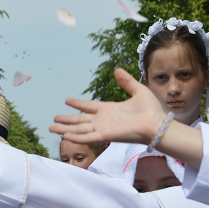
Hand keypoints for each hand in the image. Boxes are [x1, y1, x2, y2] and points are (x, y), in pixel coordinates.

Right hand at [50, 68, 165, 144]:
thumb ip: (126, 82)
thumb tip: (117, 70)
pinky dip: (76, 137)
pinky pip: (87, 137)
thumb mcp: (138, 91)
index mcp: (109, 110)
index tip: (67, 100)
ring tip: (51, 128)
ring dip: (65, 129)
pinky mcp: (105, 136)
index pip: (89, 107)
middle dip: (66, 120)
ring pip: (79, 130)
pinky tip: (65, 135)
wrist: (157, 124)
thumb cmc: (151, 110)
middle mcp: (103, 120)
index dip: (78, 104)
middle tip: (54, 119)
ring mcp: (103, 129)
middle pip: (80, 120)